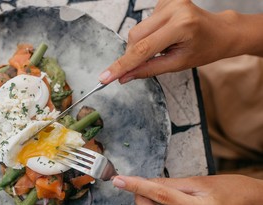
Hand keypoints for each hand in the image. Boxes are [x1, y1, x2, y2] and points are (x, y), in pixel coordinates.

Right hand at [99, 0, 259, 83]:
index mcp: (180, 26)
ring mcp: (169, 1)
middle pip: (135, 37)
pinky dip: (149, 34)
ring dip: (142, 44)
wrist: (220, 31)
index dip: (122, 65)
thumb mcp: (178, 64)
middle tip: (141, 65)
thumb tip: (124, 77)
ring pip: (138, 30)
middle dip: (132, 55)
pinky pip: (145, 23)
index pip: (143, 50)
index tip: (105, 77)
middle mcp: (174, 9)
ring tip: (163, 47)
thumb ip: (148, 69)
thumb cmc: (204, 49)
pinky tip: (164, 36)